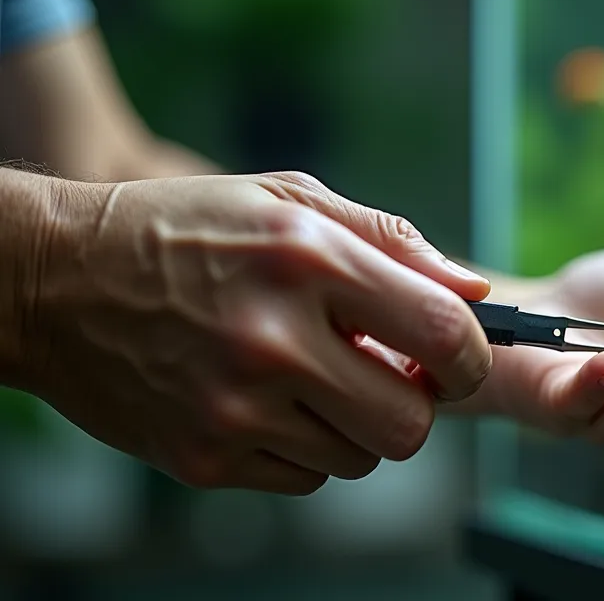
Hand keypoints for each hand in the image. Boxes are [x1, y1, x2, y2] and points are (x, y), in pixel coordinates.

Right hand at [24, 171, 491, 493]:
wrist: (57, 280)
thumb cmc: (185, 231)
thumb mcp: (290, 200)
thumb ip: (393, 240)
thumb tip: (472, 291)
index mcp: (309, 260)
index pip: (445, 336)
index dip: (471, 358)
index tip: (458, 360)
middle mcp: (274, 339)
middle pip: (411, 423)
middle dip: (414, 404)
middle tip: (386, 375)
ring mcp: (235, 407)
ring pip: (360, 457)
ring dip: (356, 425)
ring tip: (315, 379)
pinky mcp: (205, 456)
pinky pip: (305, 477)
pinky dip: (304, 447)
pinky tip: (270, 402)